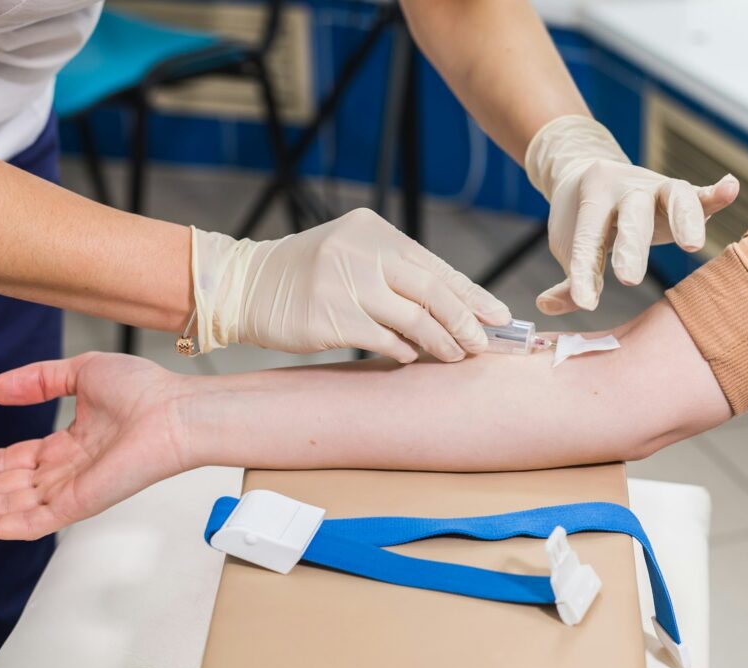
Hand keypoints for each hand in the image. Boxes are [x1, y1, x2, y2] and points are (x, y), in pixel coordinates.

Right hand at [0, 353, 192, 539]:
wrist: (175, 408)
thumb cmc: (147, 390)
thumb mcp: (79, 372)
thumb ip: (33, 381)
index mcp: (66, 447)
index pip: (4, 464)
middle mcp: (64, 473)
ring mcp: (69, 492)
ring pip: (1, 507)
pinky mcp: (77, 505)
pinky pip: (26, 522)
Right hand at [192, 208, 510, 362]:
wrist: (248, 286)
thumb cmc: (309, 275)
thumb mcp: (353, 255)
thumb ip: (397, 273)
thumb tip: (455, 309)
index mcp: (375, 231)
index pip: (437, 266)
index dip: (472, 295)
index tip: (499, 317)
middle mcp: (362, 252)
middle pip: (433, 291)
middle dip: (466, 321)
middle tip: (484, 344)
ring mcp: (345, 284)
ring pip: (414, 319)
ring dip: (441, 342)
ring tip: (456, 355)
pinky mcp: (330, 318)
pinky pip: (384, 340)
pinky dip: (405, 350)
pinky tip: (414, 356)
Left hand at [525, 115, 739, 312]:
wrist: (588, 171)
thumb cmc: (580, 219)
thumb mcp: (569, 245)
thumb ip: (568, 278)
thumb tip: (546, 305)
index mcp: (591, 198)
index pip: (587, 239)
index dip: (584, 273)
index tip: (585, 303)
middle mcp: (625, 188)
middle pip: (631, 214)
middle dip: (631, 246)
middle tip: (628, 279)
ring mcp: (655, 187)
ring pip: (673, 195)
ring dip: (684, 219)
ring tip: (692, 247)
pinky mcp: (678, 193)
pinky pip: (698, 192)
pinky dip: (715, 194)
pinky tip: (729, 189)